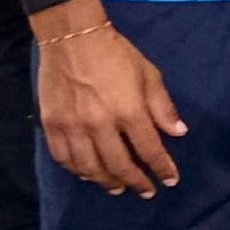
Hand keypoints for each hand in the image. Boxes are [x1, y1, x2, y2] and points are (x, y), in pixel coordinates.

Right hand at [38, 9, 181, 194]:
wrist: (72, 38)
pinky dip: (77, 170)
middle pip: (119, 165)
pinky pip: (64, 157)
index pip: (149, 149)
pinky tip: (88, 173)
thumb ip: (163, 107)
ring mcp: (72, 127)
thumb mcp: (149, 75)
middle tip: (146, 191)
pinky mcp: (51, 125)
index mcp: (128, 111)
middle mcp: (99, 124)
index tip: (170, 180)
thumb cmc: (116, 55)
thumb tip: (179, 133)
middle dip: (136, 181)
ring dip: (106, 181)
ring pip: (89, 167)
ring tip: (118, 188)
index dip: (162, 167)